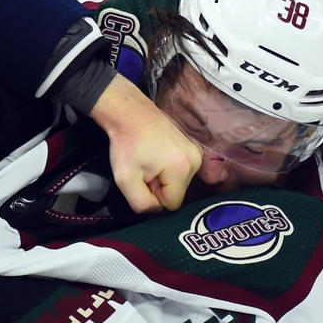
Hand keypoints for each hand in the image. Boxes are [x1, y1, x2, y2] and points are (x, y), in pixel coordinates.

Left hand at [89, 75, 201, 211]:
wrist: (130, 113)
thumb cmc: (126, 145)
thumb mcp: (125, 180)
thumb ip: (142, 203)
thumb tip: (156, 209)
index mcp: (182, 170)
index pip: (172, 204)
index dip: (154, 197)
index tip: (143, 180)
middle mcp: (196, 161)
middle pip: (177, 193)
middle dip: (159, 188)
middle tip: (144, 170)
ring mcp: (198, 152)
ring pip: (180, 182)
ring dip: (163, 178)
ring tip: (149, 161)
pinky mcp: (194, 146)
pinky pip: (182, 170)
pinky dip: (168, 168)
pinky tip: (156, 155)